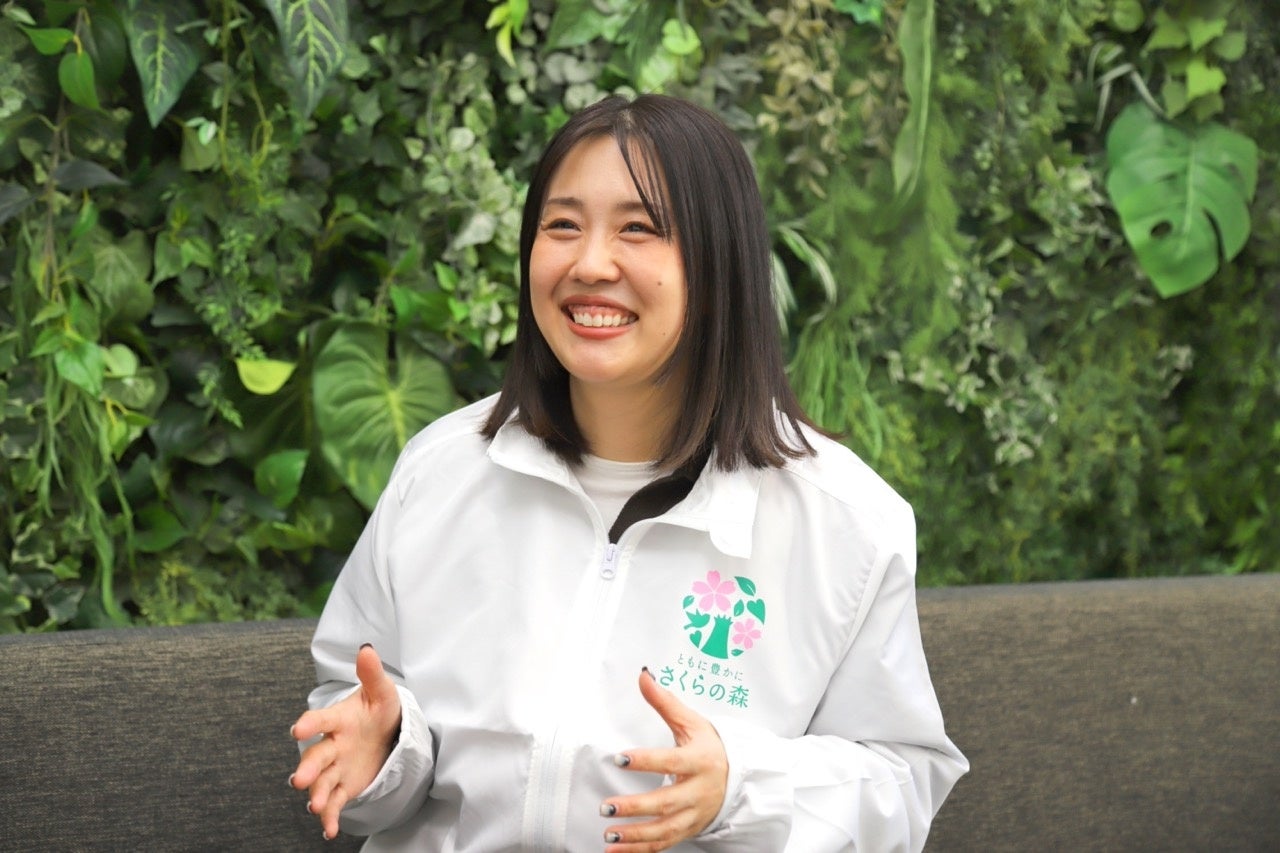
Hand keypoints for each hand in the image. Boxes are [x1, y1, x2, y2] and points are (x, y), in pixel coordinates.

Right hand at [290, 644, 401, 839]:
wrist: (386, 733)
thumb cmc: (379, 710)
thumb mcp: (382, 692)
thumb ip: (372, 674)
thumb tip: (367, 649)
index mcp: (339, 719)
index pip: (321, 720)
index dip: (309, 724)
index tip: (297, 730)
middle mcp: (332, 744)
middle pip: (316, 756)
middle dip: (307, 768)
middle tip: (298, 779)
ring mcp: (336, 767)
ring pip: (322, 781)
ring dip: (316, 794)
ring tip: (315, 806)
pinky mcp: (344, 785)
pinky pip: (334, 801)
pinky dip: (329, 816)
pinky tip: (329, 830)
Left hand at [600, 668, 728, 851]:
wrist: (737, 776)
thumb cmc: (710, 746)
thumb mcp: (691, 722)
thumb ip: (665, 702)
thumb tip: (643, 676)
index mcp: (699, 761)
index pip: (670, 762)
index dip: (646, 761)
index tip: (620, 757)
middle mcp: (698, 791)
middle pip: (666, 803)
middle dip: (635, 807)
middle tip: (606, 806)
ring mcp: (694, 814)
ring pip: (664, 830)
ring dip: (635, 835)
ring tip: (608, 834)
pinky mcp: (688, 829)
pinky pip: (663, 844)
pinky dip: (639, 850)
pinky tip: (615, 850)